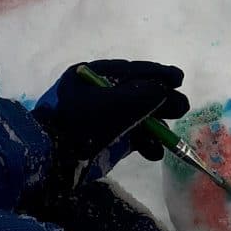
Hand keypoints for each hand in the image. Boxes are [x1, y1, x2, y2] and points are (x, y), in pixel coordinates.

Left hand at [32, 60, 188, 188]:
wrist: (47, 160)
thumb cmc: (76, 125)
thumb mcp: (109, 106)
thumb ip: (139, 95)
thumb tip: (164, 88)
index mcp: (92, 76)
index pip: (130, 71)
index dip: (157, 74)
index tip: (179, 79)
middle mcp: (97, 94)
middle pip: (137, 94)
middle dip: (161, 102)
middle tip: (182, 108)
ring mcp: (100, 118)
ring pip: (136, 117)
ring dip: (155, 126)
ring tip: (170, 137)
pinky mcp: (104, 139)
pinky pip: (130, 137)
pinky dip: (144, 144)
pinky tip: (155, 152)